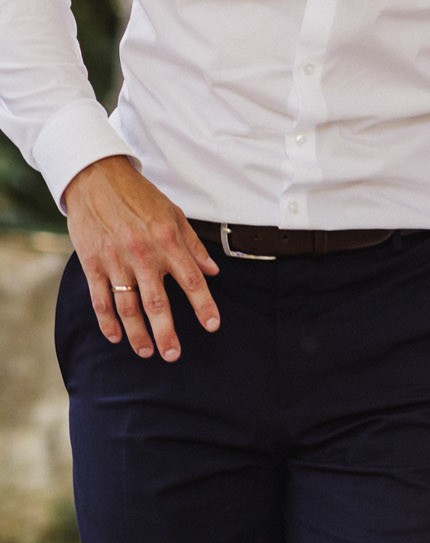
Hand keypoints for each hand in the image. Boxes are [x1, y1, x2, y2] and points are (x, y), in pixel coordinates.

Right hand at [63, 156, 219, 361]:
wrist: (94, 176)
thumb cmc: (138, 196)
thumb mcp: (173, 215)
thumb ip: (193, 246)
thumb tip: (214, 272)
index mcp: (167, 243)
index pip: (192, 280)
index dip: (203, 305)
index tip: (212, 325)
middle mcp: (142, 255)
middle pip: (157, 303)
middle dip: (166, 333)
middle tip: (173, 355)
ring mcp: (115, 260)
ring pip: (127, 306)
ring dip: (137, 333)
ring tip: (147, 352)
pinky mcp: (92, 262)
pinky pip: (100, 298)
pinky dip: (107, 320)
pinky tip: (115, 337)